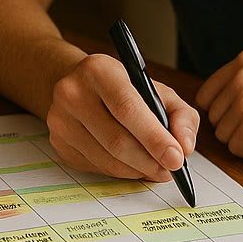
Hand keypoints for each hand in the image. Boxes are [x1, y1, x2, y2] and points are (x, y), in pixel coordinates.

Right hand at [45, 52, 198, 181]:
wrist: (78, 84)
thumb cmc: (123, 87)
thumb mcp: (157, 89)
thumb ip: (181, 114)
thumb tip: (185, 145)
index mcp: (99, 70)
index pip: (128, 108)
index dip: (154, 137)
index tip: (176, 158)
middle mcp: (72, 92)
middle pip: (117, 140)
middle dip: (150, 161)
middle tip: (170, 169)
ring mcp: (60, 120)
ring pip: (107, 159)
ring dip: (137, 170)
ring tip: (154, 167)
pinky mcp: (58, 143)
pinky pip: (96, 167)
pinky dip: (120, 171)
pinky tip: (131, 163)